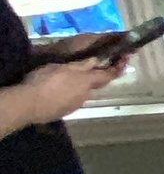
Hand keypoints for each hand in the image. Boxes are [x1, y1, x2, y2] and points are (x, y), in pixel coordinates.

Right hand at [0, 54, 123, 133]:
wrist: (29, 105)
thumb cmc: (45, 81)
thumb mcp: (63, 67)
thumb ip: (80, 65)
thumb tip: (96, 61)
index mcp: (86, 82)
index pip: (108, 75)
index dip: (118, 68)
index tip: (126, 61)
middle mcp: (85, 95)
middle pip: (94, 85)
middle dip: (94, 77)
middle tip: (88, 68)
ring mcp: (75, 106)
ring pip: (82, 93)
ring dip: (78, 86)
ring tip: (65, 80)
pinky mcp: (64, 112)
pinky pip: (70, 101)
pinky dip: (68, 95)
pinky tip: (57, 92)